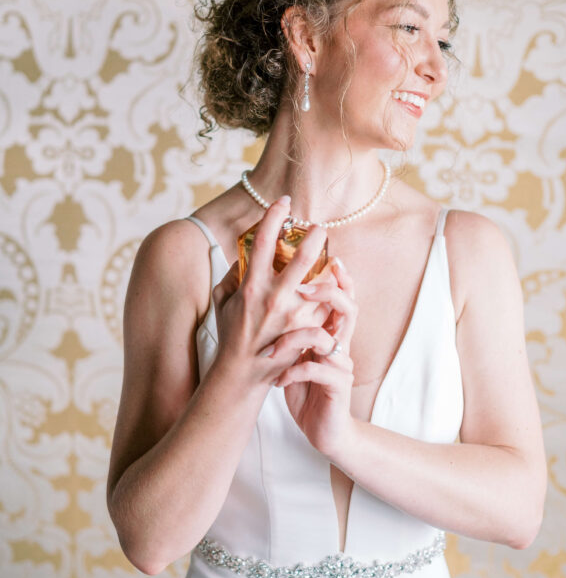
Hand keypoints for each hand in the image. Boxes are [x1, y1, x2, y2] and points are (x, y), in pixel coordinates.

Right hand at [210, 197, 330, 386]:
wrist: (244, 375)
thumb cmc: (232, 336)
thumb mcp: (222, 302)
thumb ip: (232, 276)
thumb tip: (244, 256)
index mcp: (252, 286)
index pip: (265, 241)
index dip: (274, 216)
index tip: (283, 202)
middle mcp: (275, 297)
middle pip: (303, 257)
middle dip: (315, 236)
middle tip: (320, 227)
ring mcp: (294, 315)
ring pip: (322, 281)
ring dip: (328, 268)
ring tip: (330, 261)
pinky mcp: (308, 330)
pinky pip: (326, 305)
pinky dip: (330, 295)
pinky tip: (331, 290)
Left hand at [265, 258, 357, 457]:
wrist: (324, 431)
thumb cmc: (306, 389)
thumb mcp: (295, 354)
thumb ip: (290, 329)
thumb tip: (262, 299)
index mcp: (331, 334)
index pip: (342, 298)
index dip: (340, 278)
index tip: (331, 258)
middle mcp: (341, 345)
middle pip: (349, 307)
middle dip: (329, 291)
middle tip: (302, 287)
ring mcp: (342, 365)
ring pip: (329, 338)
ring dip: (297, 340)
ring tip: (273, 350)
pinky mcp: (338, 386)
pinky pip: (317, 370)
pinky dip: (293, 373)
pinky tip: (278, 381)